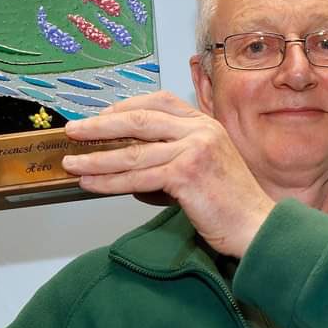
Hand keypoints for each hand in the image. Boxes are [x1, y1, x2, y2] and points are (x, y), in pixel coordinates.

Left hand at [62, 91, 274, 257]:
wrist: (256, 225)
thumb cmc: (231, 203)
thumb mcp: (205, 165)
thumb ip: (174, 154)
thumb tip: (129, 158)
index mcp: (205, 123)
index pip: (158, 101)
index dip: (124, 106)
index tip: (99, 116)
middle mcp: (200, 130)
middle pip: (139, 119)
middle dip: (100, 126)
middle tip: (73, 131)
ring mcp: (194, 150)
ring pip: (133, 151)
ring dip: (96, 158)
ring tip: (72, 163)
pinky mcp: (186, 173)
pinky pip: (137, 176)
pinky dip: (109, 181)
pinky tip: (91, 184)